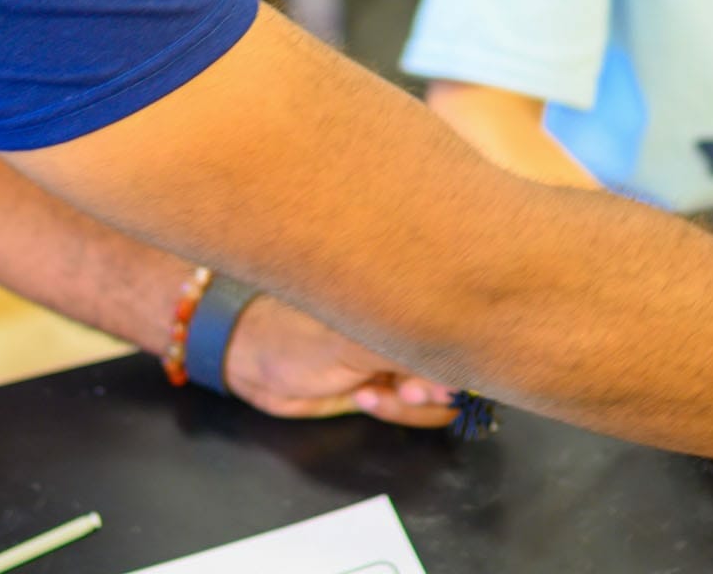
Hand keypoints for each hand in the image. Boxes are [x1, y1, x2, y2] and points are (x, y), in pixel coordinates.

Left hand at [220, 296, 460, 428]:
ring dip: (407, 404)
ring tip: (372, 392)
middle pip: (457, 368)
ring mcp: (397, 361)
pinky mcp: (383, 389)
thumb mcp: (354, 344)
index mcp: (406, 302)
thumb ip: (408, 356)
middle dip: (434, 387)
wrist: (250, 360)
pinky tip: (362, 397)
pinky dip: (392, 411)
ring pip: (434, 397)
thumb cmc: (295, 336)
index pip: (461, 328)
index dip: (462, 359)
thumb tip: (455, 375)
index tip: (443, 377)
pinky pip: (409, 411)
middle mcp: (408, 329)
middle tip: (404, 389)